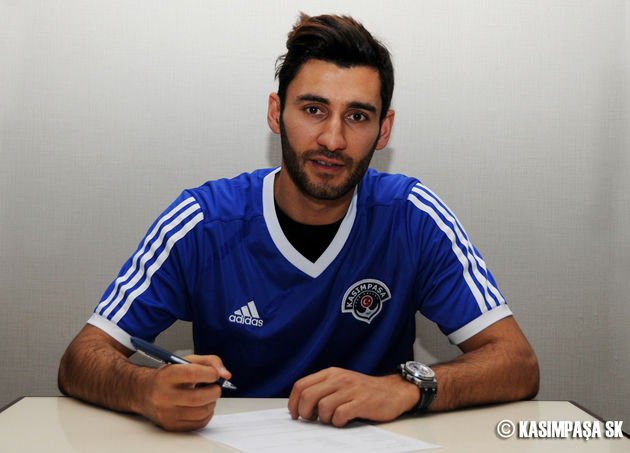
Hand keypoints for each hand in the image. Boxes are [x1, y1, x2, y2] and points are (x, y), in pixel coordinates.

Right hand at [140, 354, 231, 430]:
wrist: (143, 392)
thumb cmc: (168, 376)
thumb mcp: (186, 361)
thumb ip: (210, 361)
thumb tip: (225, 374)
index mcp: (166, 376)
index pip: (192, 374)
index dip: (210, 373)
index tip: (215, 374)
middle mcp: (163, 396)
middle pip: (198, 398)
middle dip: (215, 391)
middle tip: (214, 387)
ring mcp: (166, 413)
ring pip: (201, 412)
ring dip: (212, 403)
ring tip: (208, 396)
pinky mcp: (171, 425)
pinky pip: (199, 423)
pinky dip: (207, 414)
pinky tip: (202, 406)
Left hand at [288, 367, 419, 426]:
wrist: (394, 391)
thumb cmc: (365, 390)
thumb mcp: (342, 382)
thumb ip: (323, 388)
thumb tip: (300, 404)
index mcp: (331, 373)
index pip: (301, 385)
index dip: (293, 402)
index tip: (295, 414)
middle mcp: (339, 378)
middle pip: (308, 396)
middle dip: (305, 412)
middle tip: (312, 419)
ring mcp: (350, 390)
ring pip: (322, 406)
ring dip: (323, 419)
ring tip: (332, 419)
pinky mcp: (361, 402)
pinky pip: (340, 415)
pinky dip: (338, 423)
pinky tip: (344, 421)